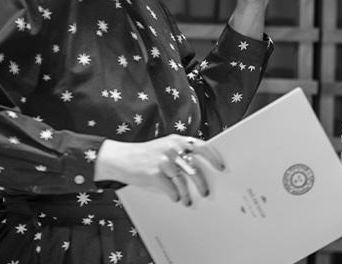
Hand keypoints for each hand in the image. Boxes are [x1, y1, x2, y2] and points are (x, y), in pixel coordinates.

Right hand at [94, 135, 225, 206]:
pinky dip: (175, 196)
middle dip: (202, 183)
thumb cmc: (144, 155)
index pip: (203, 147)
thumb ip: (180, 153)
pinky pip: (171, 189)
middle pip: (196, 168)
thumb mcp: (164, 147)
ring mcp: (163, 161)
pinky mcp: (154, 173)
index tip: (221, 168)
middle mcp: (172, 149)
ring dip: (188, 194)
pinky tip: (175, 198)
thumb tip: (200, 170)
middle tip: (206, 192)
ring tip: (188, 201)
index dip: (214, 158)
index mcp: (177, 141)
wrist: (120, 158)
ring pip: (184, 182)